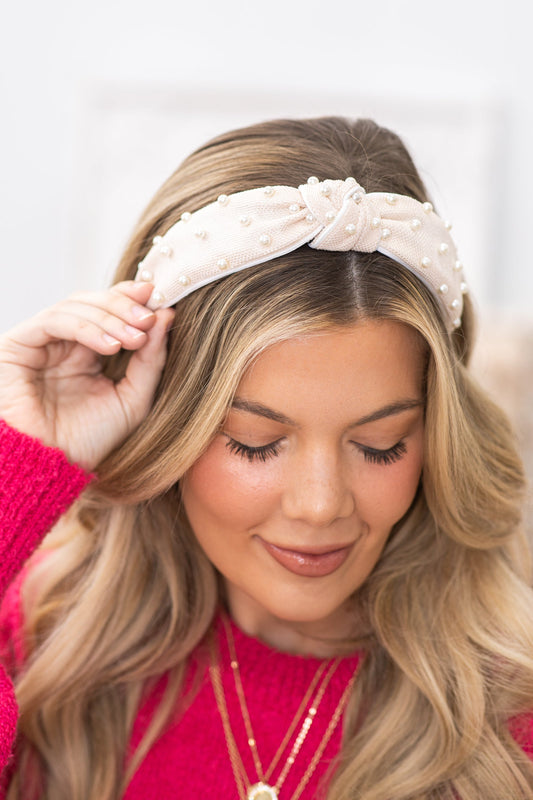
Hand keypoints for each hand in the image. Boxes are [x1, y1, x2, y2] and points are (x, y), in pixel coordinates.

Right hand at [0, 281, 174, 470]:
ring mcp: (39, 343)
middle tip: (150, 317)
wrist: (54, 470)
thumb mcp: (134, 399)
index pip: (110, 312)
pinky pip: (54, 321)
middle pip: (94, 303)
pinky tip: (111, 346)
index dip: (133, 300)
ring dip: (111, 317)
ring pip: (76, 307)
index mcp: (88, 353)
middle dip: (125, 307)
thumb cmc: (90, 442)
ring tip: (136, 337)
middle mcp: (62, 344)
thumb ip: (151, 360)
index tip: (162, 299)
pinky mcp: (17, 345)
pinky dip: (86, 328)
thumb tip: (167, 315)